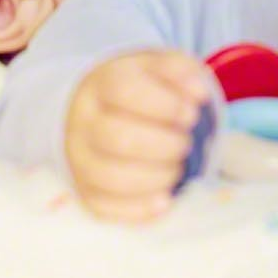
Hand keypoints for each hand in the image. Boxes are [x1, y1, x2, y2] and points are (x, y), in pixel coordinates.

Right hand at [62, 49, 216, 221]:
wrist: (93, 111)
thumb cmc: (136, 90)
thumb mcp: (155, 68)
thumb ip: (180, 70)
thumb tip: (199, 92)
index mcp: (101, 84)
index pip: (125, 91)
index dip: (164, 104)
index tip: (191, 114)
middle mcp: (83, 122)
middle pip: (117, 138)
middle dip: (164, 145)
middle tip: (186, 144)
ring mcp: (79, 160)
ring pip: (110, 177)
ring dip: (156, 178)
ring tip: (177, 169)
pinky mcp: (83, 192)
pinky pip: (105, 209)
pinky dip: (140, 209)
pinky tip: (165, 199)